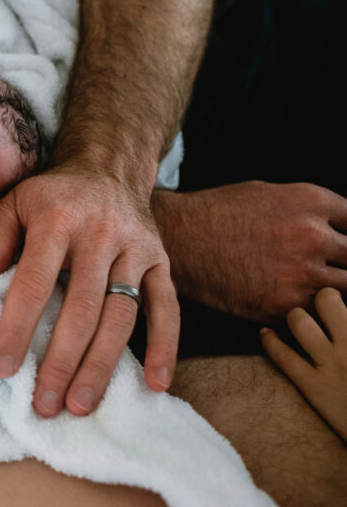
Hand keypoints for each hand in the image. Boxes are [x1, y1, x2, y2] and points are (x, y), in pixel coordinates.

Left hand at [0, 168, 178, 417]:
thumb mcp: (14, 202)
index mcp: (57, 221)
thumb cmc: (50, 197)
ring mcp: (135, 249)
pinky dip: (164, 346)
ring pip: (121, 315)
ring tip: (80, 404)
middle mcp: (100, 235)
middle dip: (61, 360)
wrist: (108, 168)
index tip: (2, 368)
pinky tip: (154, 384)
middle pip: (82, 308)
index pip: (34, 283)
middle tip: (45, 403)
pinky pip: (167, 307)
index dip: (17, 327)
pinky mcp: (161, 261)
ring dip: (102, 365)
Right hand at [156, 181, 346, 323]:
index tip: (342, 245)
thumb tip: (339, 225)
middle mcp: (312, 236)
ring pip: (346, 291)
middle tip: (331, 268)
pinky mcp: (282, 304)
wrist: (177, 240)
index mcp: (311, 202)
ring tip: (315, 286)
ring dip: (337, 290)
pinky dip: (313, 310)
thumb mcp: (269, 193)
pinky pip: (317, 313)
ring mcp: (299, 274)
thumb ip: (310, 208)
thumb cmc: (218, 212)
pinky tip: (297, 301)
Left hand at [260, 287, 346, 439]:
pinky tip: (265, 333)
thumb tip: (343, 309)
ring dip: (296, 314)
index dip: (342, 292)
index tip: (339, 292)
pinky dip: (270, 341)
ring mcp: (332, 365)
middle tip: (323, 300)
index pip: (346, 296)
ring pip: (299, 321)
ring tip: (298, 316)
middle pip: (326, 300)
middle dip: (322, 296)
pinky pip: (283, 356)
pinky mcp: (314, 387)